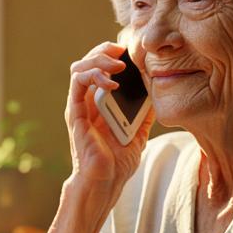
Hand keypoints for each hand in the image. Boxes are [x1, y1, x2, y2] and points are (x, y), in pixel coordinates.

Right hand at [65, 42, 154, 195]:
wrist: (106, 182)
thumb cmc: (118, 162)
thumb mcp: (139, 132)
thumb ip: (144, 113)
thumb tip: (157, 94)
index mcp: (100, 102)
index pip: (101, 67)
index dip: (112, 54)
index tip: (131, 51)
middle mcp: (87, 101)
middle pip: (88, 61)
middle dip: (105, 50)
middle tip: (123, 50)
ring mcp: (79, 106)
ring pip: (80, 67)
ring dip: (98, 59)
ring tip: (118, 63)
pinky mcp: (75, 113)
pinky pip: (78, 84)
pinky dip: (94, 76)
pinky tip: (111, 82)